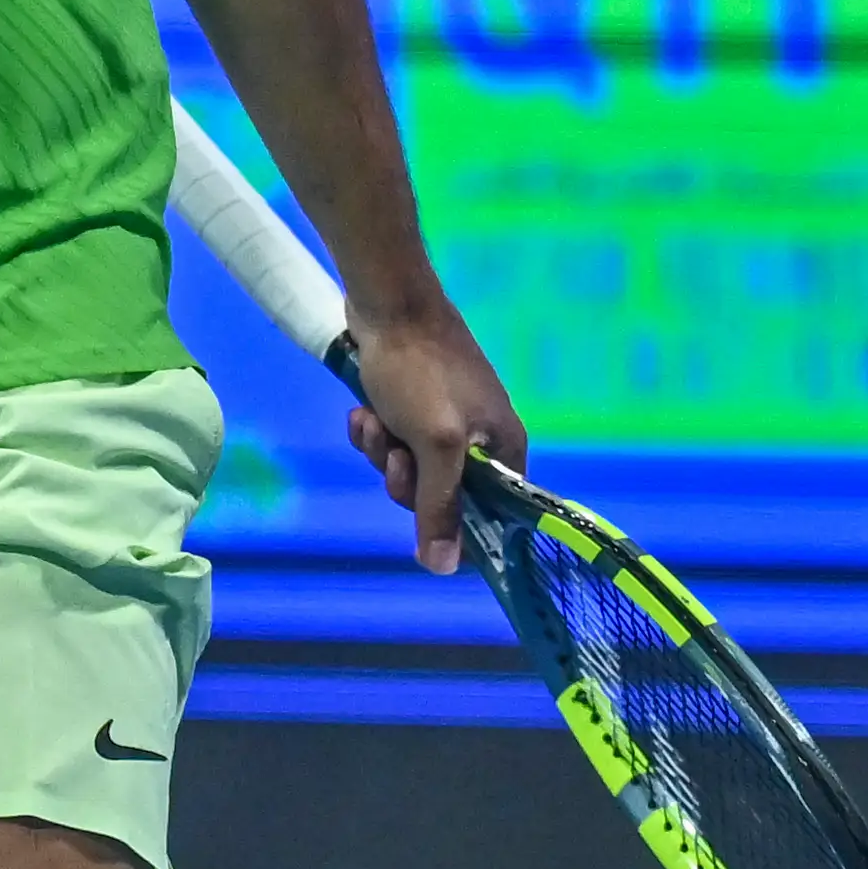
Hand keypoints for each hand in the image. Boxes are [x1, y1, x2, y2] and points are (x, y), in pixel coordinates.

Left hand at [344, 298, 525, 576]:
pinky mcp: (413, 403)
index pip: (491, 518)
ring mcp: (445, 419)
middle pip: (440, 496)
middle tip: (394, 452)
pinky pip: (393, 439)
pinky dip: (375, 429)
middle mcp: (481, 440)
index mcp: (504, 450)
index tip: (421, 523)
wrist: (388, 301)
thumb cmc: (421, 371)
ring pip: (409, 468)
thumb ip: (441, 506)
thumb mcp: (435, 444)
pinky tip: (363, 411)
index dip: (453, 528)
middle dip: (405, 479)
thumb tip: (443, 567)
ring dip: (383, 450)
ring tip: (374, 420)